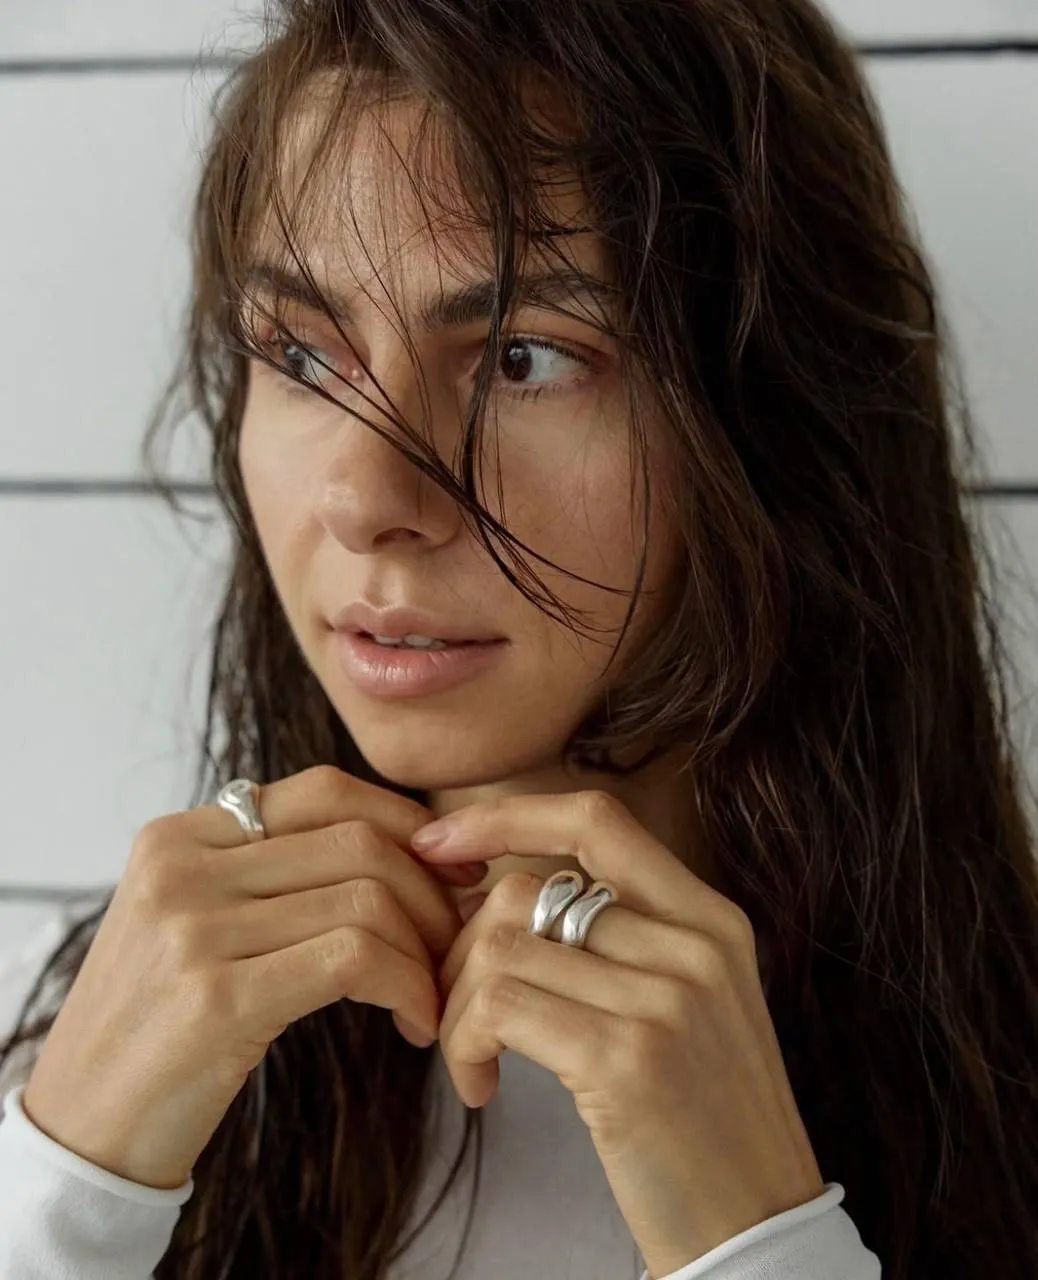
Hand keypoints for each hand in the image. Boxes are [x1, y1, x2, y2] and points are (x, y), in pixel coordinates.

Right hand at [21, 766, 484, 1188]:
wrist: (84, 1127)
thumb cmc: (162, 1026)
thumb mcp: (197, 922)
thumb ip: (273, 873)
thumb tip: (413, 848)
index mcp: (178, 836)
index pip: (323, 791)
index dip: (406, 821)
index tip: (455, 867)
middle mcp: (182, 866)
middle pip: (357, 841)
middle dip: (431, 892)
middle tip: (458, 943)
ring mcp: (194, 928)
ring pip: (366, 899)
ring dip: (425, 951)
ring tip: (431, 997)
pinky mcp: (217, 996)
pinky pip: (355, 959)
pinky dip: (407, 987)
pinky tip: (415, 1025)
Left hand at [410, 789, 825, 1277]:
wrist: (759, 1228)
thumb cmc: (703, 1118)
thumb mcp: (689, 1003)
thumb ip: (622, 938)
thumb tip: (496, 892)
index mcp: (711, 919)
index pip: (595, 818)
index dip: (505, 815)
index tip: (439, 845)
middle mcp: (695, 945)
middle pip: (524, 889)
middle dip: (458, 945)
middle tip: (454, 1006)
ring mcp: (667, 1001)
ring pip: (499, 946)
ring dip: (458, 1005)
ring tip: (473, 1056)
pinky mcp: (628, 1062)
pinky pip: (499, 1008)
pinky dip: (464, 1043)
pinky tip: (481, 1086)